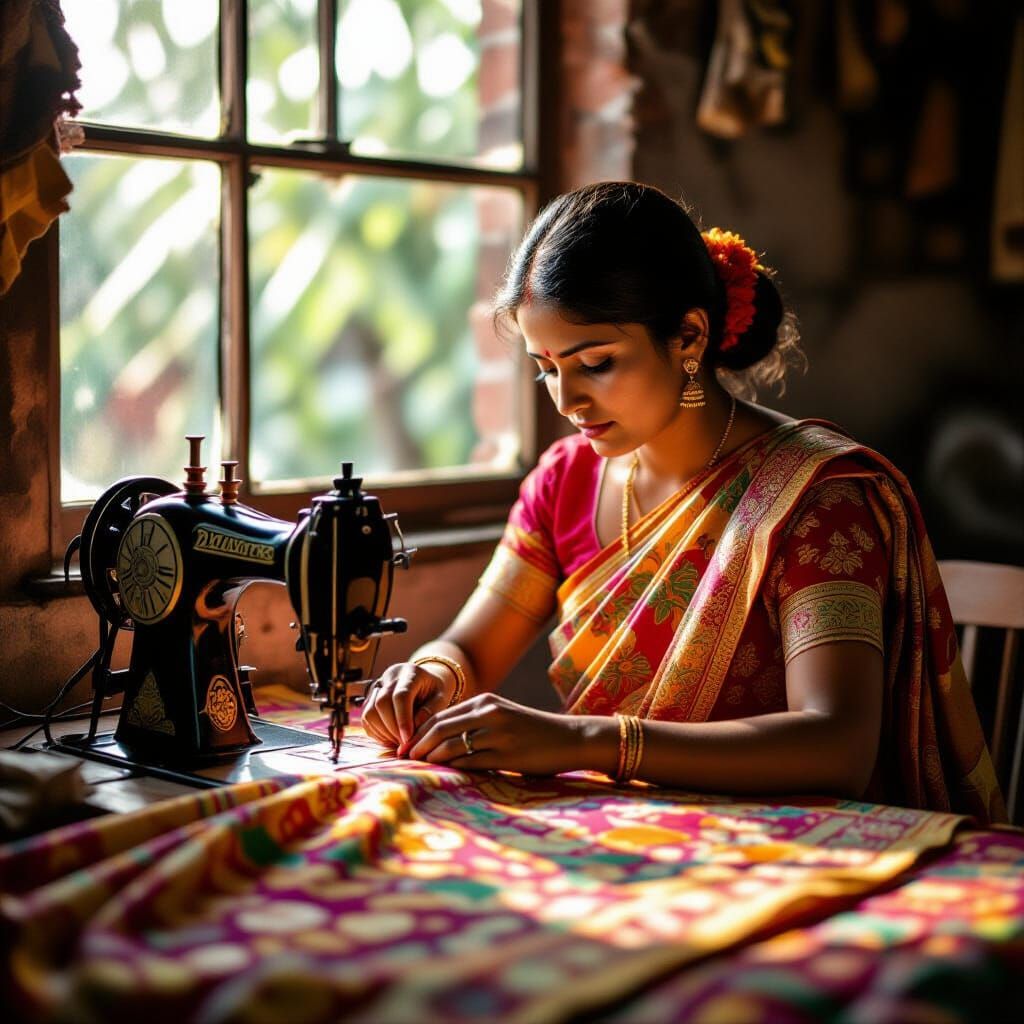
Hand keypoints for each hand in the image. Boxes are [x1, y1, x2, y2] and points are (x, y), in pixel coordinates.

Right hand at [360, 662, 454, 753]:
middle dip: (392, 728)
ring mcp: (377, 686)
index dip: (403, 719)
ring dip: (383, 732)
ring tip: (398, 742)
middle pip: (382, 703)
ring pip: (370, 711)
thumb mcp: (442, 697)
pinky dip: (376, 732)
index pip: (401, 695)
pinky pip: (366, 718)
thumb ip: (431, 711)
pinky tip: (390, 738)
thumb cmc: (434, 690)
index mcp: (410, 672)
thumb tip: (414, 728)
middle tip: (404, 744)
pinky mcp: (369, 698)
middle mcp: (390, 676)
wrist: (424, 681)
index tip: (408, 739)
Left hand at [406, 692, 583, 774]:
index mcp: (485, 702)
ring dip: (430, 758)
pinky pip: (469, 763)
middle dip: (416, 745)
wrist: (569, 739)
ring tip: (417, 768)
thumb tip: (440, 740)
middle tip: (403, 759)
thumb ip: (475, 722)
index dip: (418, 731)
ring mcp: (497, 734)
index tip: (405, 746)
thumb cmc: (534, 732)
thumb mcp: (502, 717)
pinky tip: (443, 775)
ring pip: (450, 746)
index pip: (440, 716)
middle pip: (439, 728)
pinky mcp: (506, 756)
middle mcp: (489, 713)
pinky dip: (451, 769)